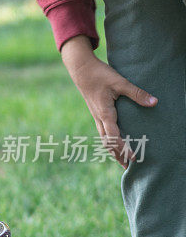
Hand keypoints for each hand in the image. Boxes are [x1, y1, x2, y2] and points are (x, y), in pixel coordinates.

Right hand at [61, 36, 156, 167]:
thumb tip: (154, 103)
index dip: (124, 148)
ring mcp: (96, 115)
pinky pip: (102, 130)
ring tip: (121, 159)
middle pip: (107, 142)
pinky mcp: (96, 112)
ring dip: (112, 149)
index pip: (114, 136)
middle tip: (127, 166)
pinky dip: (108, 140)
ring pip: (103, 137)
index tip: (134, 157)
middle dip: (117, 154)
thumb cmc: (100, 75)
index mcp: (105, 113)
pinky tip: (113, 141)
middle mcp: (99, 118)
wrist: (81, 69)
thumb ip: (137, 93)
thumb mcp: (120, 82)